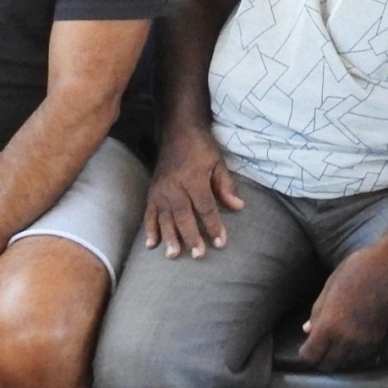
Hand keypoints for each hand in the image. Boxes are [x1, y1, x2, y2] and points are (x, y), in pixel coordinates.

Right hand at [143, 128, 244, 257]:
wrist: (176, 132)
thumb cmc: (201, 149)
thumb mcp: (218, 163)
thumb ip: (226, 187)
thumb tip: (239, 207)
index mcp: (194, 179)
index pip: (205, 207)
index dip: (214, 226)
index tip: (221, 242)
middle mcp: (175, 187)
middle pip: (184, 216)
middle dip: (191, 236)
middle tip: (199, 255)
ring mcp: (161, 190)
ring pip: (165, 218)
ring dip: (169, 237)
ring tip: (173, 255)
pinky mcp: (152, 192)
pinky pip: (149, 214)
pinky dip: (149, 229)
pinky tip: (151, 245)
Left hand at [299, 246, 387, 371]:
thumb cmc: (355, 270)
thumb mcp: (330, 288)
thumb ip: (317, 313)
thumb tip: (307, 330)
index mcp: (329, 324)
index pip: (311, 356)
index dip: (306, 353)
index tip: (307, 346)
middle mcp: (346, 338)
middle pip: (328, 365)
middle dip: (321, 358)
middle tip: (321, 346)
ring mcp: (364, 341)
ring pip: (345, 363)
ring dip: (339, 356)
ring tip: (338, 342)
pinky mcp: (378, 339)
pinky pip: (361, 357)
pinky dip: (354, 353)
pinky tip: (353, 340)